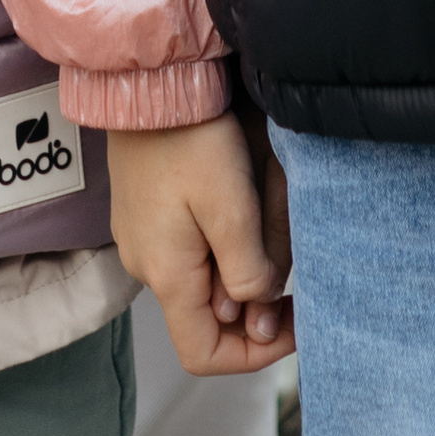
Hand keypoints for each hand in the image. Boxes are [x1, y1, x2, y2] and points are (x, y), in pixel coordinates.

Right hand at [107, 113, 294, 375]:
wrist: (148, 81)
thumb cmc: (190, 138)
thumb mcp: (231, 208)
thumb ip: (248, 270)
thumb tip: (256, 316)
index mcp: (165, 275)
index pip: (203, 354)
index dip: (253, 354)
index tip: (294, 323)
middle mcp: (146, 265)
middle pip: (206, 319)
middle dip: (253, 307)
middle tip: (292, 277)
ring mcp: (141, 238)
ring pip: (199, 282)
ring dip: (239, 273)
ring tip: (270, 235)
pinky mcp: (144, 212)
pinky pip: (186, 251)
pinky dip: (220, 248)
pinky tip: (241, 212)